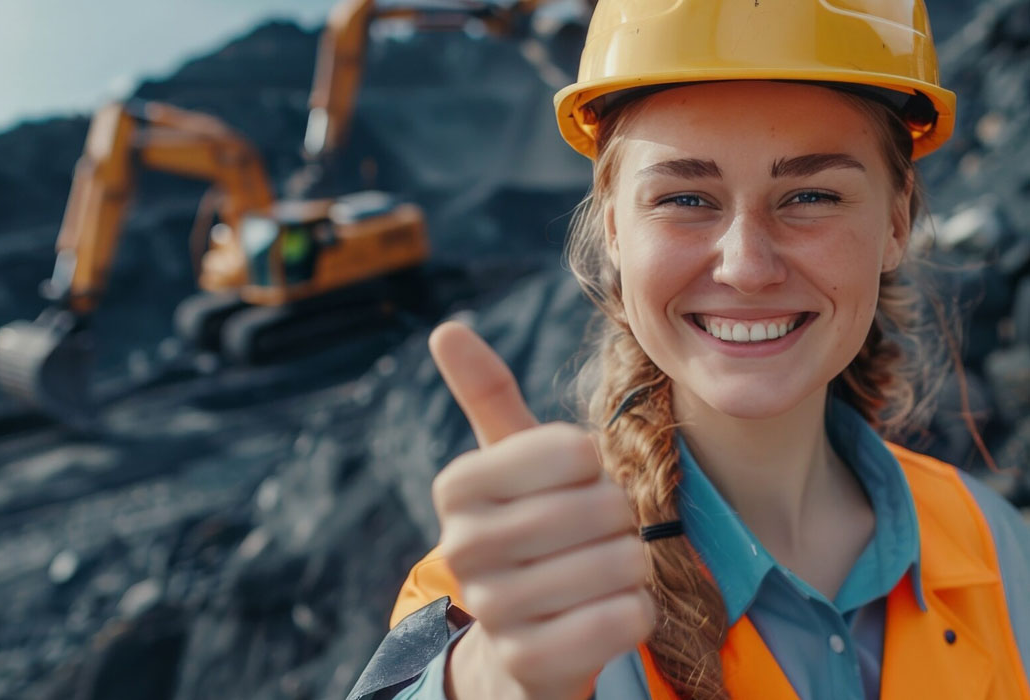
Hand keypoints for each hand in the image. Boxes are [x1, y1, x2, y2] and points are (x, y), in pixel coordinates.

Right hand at [428, 321, 657, 699]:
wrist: (519, 644)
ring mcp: (492, 609)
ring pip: (619, 563)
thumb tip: (446, 327)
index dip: (594, 467)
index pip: (573, 450)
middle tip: (596, 536)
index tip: (573, 485)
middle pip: (601, 507)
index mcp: (457, 486)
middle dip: (620, 519)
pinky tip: (609, 611)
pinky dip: (637, 612)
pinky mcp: (530, 662)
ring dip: (631, 566)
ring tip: (600, 572)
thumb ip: (486, 395)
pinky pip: (624, 620)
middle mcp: (461, 546)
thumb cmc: (529, 533)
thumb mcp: (508, 466)